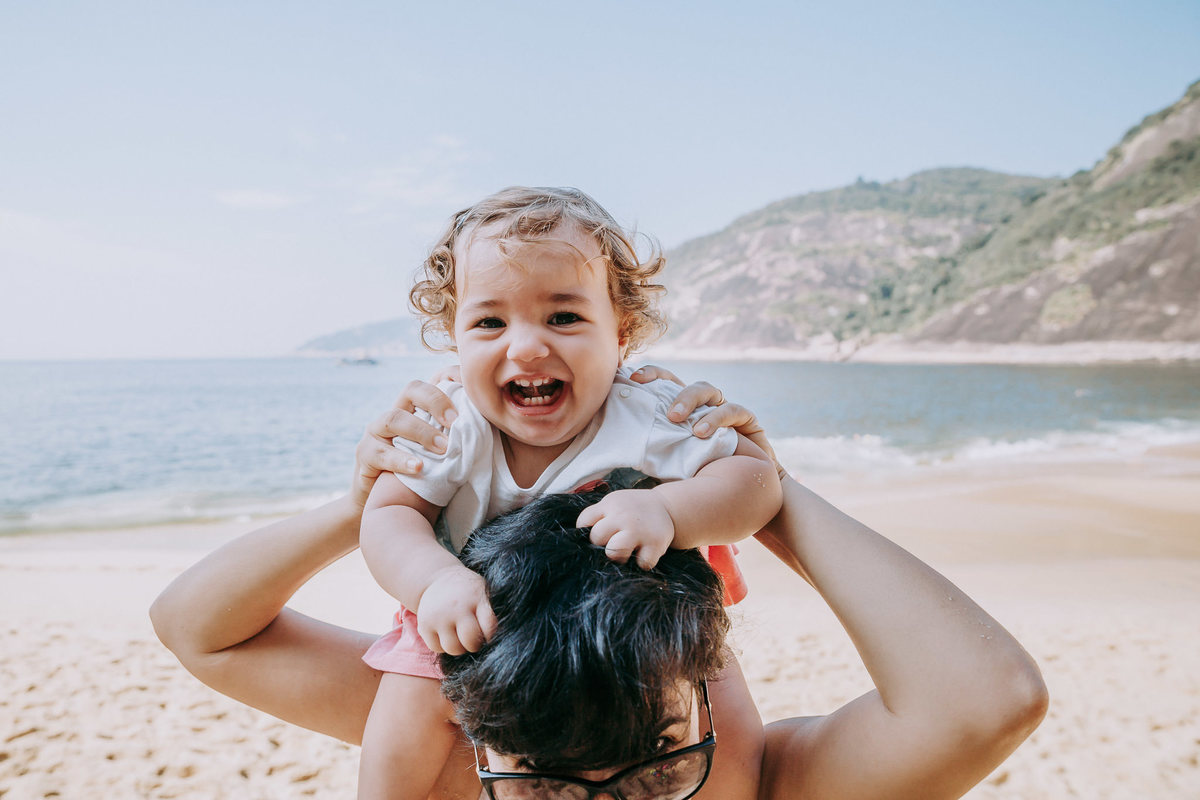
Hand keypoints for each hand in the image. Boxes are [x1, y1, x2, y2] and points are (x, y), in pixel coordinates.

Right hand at [349, 374, 461, 508]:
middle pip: (412, 389)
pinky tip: (420, 468)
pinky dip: (402, 460)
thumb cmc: (427, 478)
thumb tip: (502, 426)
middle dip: (435, 400)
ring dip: (421, 432)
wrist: (388, 509)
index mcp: (419, 409)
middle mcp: (396, 413)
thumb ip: (466, 438)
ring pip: (394, 418)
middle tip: (456, 421)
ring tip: (444, 449)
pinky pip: (380, 452)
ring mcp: (377, 432)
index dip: (452, 380)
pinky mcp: (365, 454)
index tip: (474, 392)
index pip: (434, 382)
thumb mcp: (448, 454)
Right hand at [415, 566, 496, 654]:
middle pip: (470, 642)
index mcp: (476, 599)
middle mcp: (456, 608)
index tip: (488, 634)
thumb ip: (491, 612)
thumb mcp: (484, 592)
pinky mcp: (424, 624)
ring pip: (453, 649)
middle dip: (475, 644)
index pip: (489, 628)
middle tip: (474, 638)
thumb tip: (505, 637)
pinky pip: (437, 648)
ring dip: (459, 647)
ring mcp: (438, 616)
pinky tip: (447, 633)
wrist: (438, 578)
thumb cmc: (469, 591)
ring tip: (460, 636)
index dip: (491, 637)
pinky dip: (443, 646)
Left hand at [576, 489, 674, 568]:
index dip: (587, 532)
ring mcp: (640, 530)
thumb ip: (598, 517)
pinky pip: (641, 564)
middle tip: (614, 542)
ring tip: (627, 550)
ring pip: (615, 553)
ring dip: (619, 556)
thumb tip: (580, 544)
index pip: (584, 522)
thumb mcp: (614, 503)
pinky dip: (641, 563)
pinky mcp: (656, 544)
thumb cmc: (632, 510)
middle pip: (596, 538)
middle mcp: (624, 515)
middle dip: (602, 545)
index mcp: (610, 504)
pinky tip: (644, 552)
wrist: (668, 506)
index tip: (599, 534)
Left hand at [630, 365, 784, 478]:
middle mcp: (704, 406)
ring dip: (691, 401)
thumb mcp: (674, 465)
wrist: (747, 494)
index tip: (633, 378)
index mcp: (685, 411)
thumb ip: (653, 454)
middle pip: (685, 382)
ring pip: (708, 391)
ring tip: (677, 420)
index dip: (652, 375)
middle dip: (672, 390)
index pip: (667, 383)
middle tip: (663, 411)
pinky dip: (716, 418)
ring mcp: (725, 410)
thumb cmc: (705, 478)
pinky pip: (733, 411)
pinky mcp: (747, 420)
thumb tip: (616, 453)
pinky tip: (702, 432)